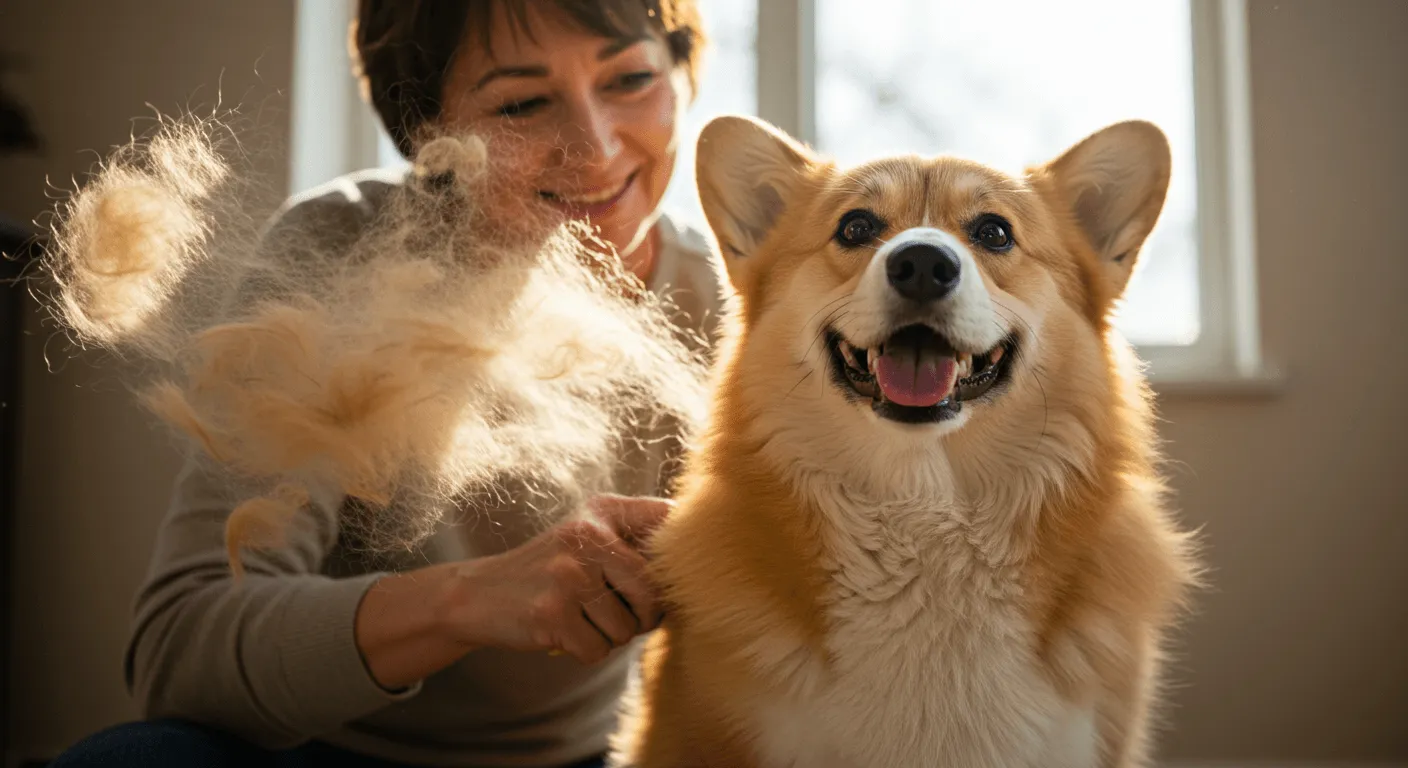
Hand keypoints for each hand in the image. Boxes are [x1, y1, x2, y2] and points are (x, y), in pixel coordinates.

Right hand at [434, 495, 673, 664]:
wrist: (477, 594)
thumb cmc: (549, 572)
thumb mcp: (586, 538)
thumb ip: (634, 542)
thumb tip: (697, 574)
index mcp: (602, 512)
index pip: (667, 521)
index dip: (681, 555)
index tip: (680, 574)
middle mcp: (587, 536)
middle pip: (654, 593)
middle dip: (644, 617)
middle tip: (619, 615)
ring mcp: (568, 575)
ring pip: (627, 629)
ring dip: (609, 637)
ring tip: (582, 619)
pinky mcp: (552, 613)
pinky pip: (599, 650)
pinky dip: (585, 652)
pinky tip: (563, 633)